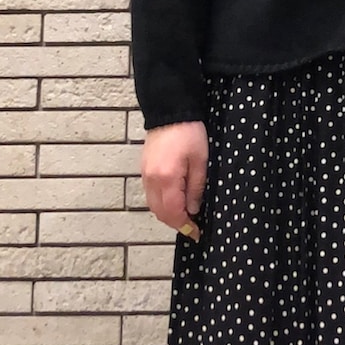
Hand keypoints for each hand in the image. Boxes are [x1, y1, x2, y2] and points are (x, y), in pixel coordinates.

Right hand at [141, 119, 208, 240]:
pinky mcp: (144, 170)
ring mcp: (145, 175)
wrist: (169, 111)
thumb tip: (193, 209)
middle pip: (160, 213)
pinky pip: (150, 195)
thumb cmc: (189, 133)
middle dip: (175, 223)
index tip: (196, 233)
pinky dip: (161, 204)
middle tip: (192, 228)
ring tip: (185, 217)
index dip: (185, 226)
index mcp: (167, 178)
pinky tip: (174, 203)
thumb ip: (196, 187)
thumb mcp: (200, 161)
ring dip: (168, 215)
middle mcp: (152, 180)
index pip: (173, 212)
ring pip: (153, 205)